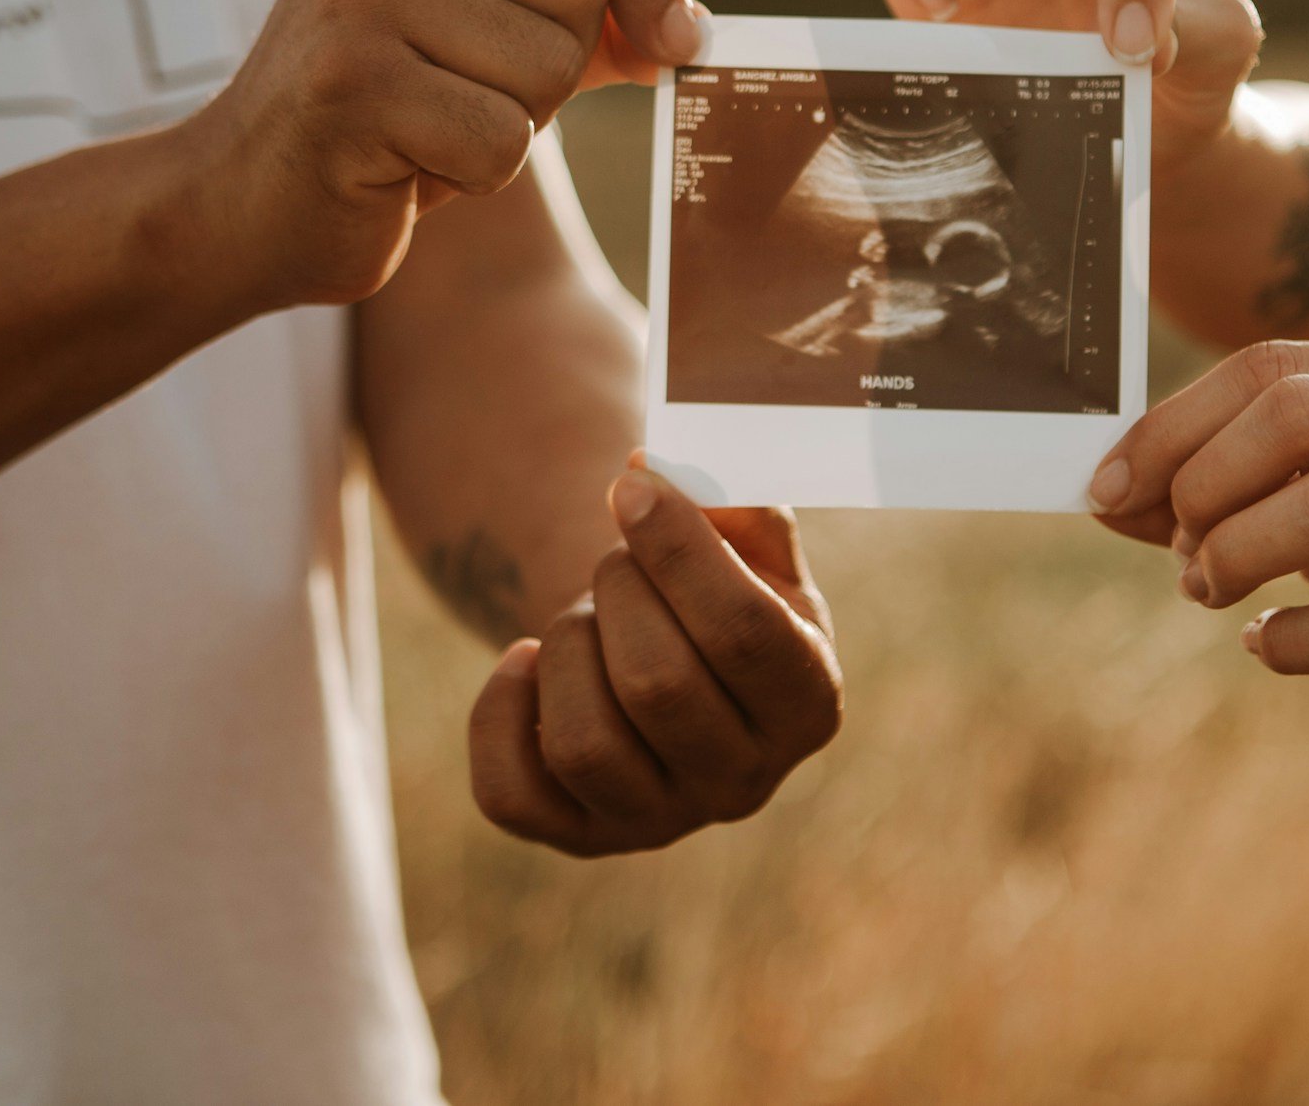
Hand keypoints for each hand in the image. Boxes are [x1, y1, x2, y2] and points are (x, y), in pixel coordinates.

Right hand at [179, 0, 700, 309]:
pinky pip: (503, 141)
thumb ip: (587, 9)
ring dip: (514, 125)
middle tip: (465, 92)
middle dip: (558, 65)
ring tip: (428, 126)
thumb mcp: (486, 32)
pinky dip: (475, 177)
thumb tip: (689, 28)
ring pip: (551, 66)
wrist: (239, 204)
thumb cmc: (385, 118)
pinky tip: (405, 166)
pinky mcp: (351, 83)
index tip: (666, 42)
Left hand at [467, 467, 841, 855]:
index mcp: (809, 702)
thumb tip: (646, 471)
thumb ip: (726, 494)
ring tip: (583, 618)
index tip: (629, 487)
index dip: (677, 549)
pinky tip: (526, 664)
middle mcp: (745, 782)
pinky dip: (500, 712)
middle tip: (616, 564)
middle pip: (658, 685)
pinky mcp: (579, 838)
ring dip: (565, 647)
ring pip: (582, 745)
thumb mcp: (748, 539)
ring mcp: (659, 822)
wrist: (663, 652)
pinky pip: (510, 794)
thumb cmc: (712, 585)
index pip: (744, 633)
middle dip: (617, 592)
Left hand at [1086, 340, 1308, 797]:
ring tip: (1213, 589)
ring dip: (1240, 551)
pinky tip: (1272, 645)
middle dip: (1203, 483)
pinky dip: (1293, 637)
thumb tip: (1108, 492)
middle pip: (1300, 414)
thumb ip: (1235, 493)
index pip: (1276, 363)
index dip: (1170, 426)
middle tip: (1181, 551)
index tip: (1107, 489)